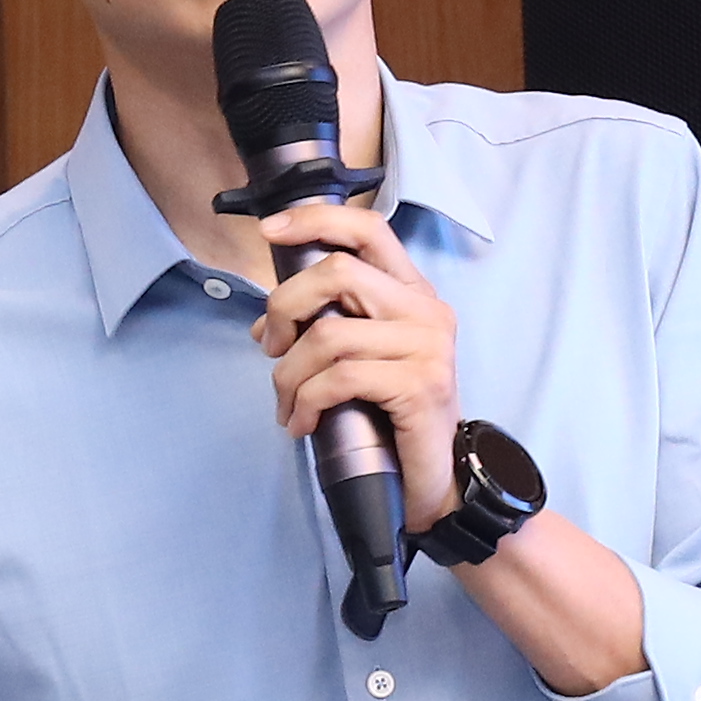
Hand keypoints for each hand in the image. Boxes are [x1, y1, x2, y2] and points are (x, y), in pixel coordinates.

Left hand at [256, 199, 459, 529]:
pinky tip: (302, 424)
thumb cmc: (393, 420)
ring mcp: (428, 347)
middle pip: (338, 272)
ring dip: (289, 375)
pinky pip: (341, 379)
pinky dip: (307, 402)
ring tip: (287, 405)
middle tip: (270, 348)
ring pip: (329, 335)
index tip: (271, 230)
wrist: (434, 480)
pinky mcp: (420, 386)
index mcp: (412, 294)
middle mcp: (426, 311)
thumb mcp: (358, 362)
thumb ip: (323, 330)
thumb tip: (266, 326)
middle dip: (285, 307)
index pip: (369, 229)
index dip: (315, 220)